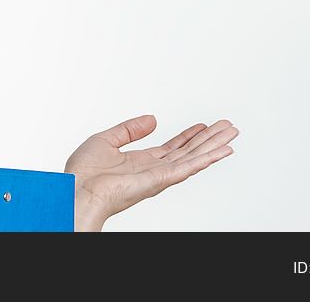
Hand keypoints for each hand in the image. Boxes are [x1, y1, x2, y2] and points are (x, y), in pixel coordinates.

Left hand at [65, 115, 237, 230]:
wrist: (77, 189)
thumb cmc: (84, 172)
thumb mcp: (106, 140)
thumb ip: (129, 129)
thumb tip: (152, 119)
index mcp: (141, 161)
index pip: (172, 147)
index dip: (188, 135)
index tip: (203, 125)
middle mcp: (153, 170)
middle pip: (188, 152)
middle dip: (209, 139)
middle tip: (229, 126)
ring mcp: (159, 176)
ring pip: (194, 158)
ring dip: (215, 146)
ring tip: (232, 133)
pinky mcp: (160, 180)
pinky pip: (188, 168)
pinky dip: (208, 159)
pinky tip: (223, 151)